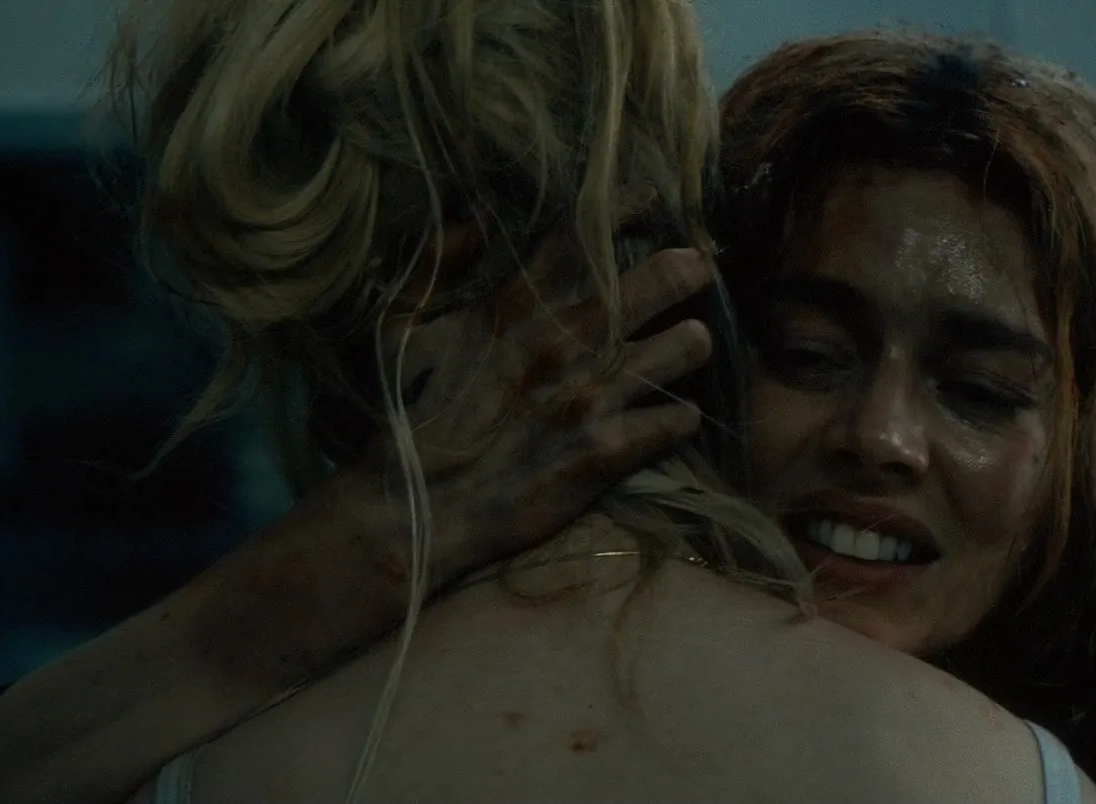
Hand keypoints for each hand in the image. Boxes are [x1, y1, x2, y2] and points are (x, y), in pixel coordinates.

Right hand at [339, 201, 716, 590]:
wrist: (414, 510)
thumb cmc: (405, 417)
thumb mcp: (398, 327)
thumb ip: (433, 265)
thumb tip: (475, 222)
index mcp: (515, 305)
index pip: (584, 235)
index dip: (626, 210)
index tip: (650, 204)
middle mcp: (564, 340)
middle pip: (659, 280)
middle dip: (687, 270)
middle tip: (697, 269)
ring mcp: (592, 395)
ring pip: (685, 346)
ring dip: (691, 344)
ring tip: (690, 345)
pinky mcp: (609, 450)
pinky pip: (678, 418)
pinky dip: (680, 416)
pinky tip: (672, 416)